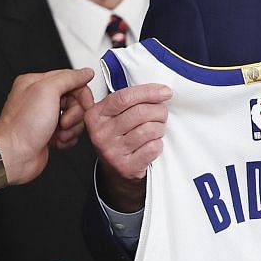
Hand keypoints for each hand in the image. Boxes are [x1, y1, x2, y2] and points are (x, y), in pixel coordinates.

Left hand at [0, 69, 96, 188]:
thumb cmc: (22, 126)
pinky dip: (67, 138)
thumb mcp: (47, 91)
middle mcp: (40, 98)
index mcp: (37, 83)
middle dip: (74, 113)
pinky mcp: (50, 133)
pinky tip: (57, 140)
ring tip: (58, 132)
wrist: (15, 155)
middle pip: (75, 100)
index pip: (71, 79)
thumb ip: (69, 78)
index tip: (84, 103)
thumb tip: (85, 72)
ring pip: (74, 118)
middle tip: (64, 121)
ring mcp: (46, 117)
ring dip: (71, 128)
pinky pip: (70, 132)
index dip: (81, 92)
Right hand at [85, 83, 171, 210]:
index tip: (165, 92)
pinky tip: (152, 143)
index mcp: (96, 115)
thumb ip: (129, 100)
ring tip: (157, 129)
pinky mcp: (126, 167)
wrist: (115, 169)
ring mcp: (112, 151)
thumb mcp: (114, 115)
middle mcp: (101, 133)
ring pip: (149, 129)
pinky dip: (158, 143)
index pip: (124, 97)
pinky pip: (153, 147)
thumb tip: (160, 91)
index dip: (148, 92)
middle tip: (162, 113)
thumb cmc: (118, 137)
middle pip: (140, 113)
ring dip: (160, 127)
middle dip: (159, 110)